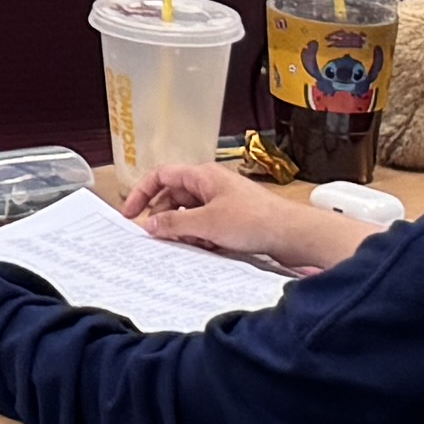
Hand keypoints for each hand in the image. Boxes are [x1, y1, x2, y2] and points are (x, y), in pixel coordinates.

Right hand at [124, 163, 363, 273]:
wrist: (293, 234)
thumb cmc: (256, 220)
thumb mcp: (206, 223)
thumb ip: (174, 223)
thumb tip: (151, 224)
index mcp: (202, 175)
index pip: (161, 175)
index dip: (142, 193)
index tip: (131, 213)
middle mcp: (211, 184)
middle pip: (174, 195)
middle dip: (163, 216)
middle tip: (156, 235)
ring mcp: (223, 201)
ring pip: (190, 212)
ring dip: (183, 228)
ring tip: (184, 243)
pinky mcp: (234, 218)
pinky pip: (206, 224)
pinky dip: (200, 236)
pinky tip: (204, 248)